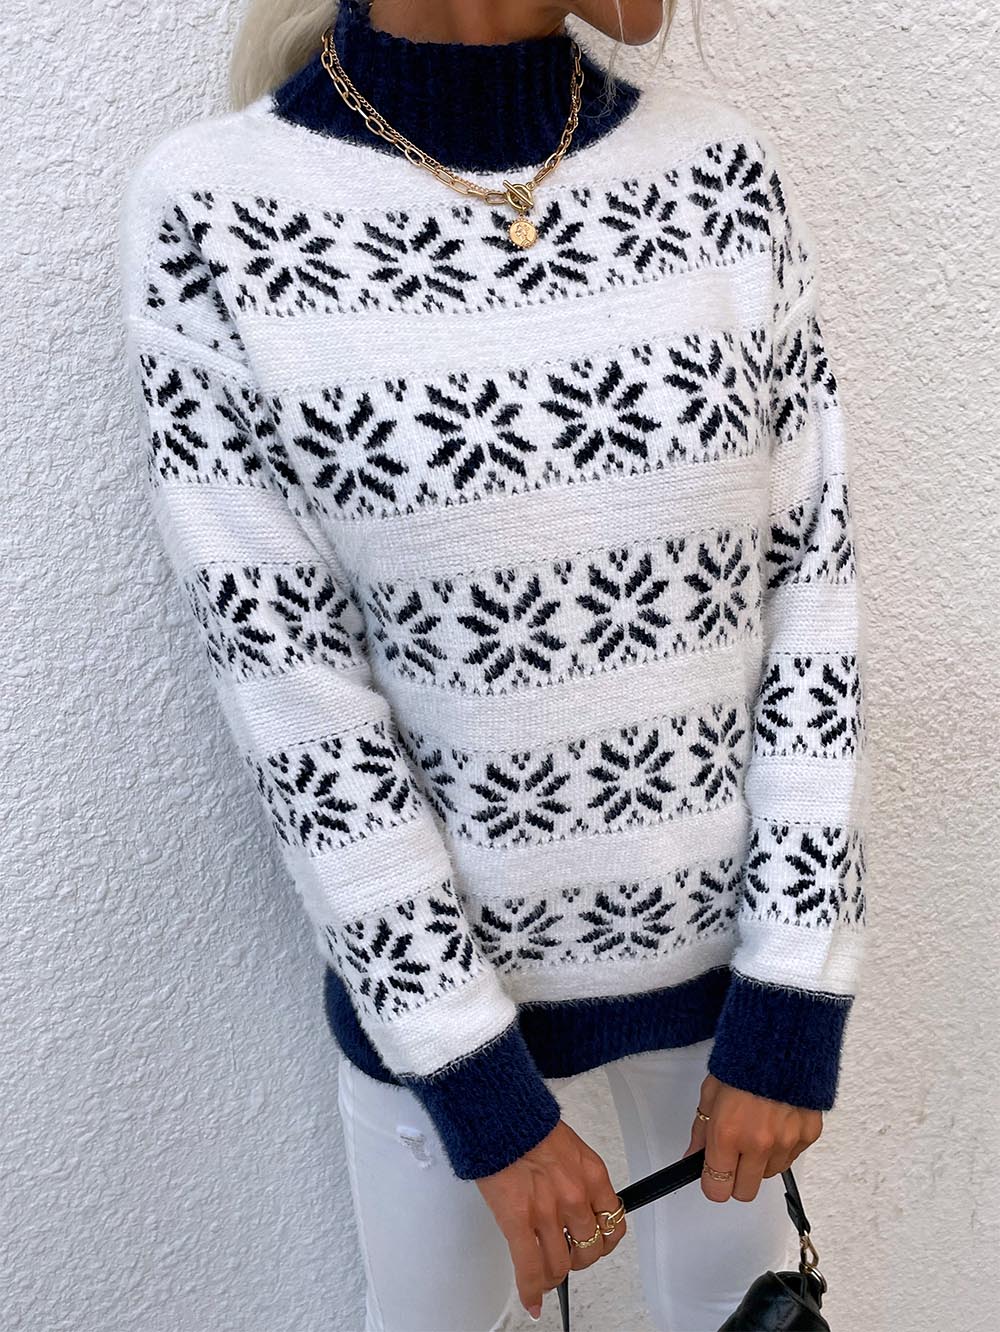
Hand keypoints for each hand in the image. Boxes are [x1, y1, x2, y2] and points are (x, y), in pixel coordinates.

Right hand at [475, 1119, 626, 1321]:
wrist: (498, 1113)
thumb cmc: (528, 1124)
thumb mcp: (570, 1147)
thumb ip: (577, 1178)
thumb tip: (577, 1204)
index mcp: (592, 1175)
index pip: (613, 1225)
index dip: (603, 1242)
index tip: (595, 1244)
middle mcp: (574, 1196)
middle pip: (588, 1251)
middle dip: (577, 1260)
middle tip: (566, 1257)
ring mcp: (547, 1212)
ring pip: (559, 1266)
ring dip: (552, 1275)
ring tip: (544, 1274)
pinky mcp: (517, 1221)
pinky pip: (529, 1269)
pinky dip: (531, 1290)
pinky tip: (531, 1299)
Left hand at [684, 1074, 821, 1202]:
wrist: (781, 1039)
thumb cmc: (743, 1061)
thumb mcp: (710, 1093)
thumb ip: (700, 1132)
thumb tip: (692, 1157)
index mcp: (728, 1134)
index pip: (717, 1188)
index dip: (712, 1182)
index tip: (712, 1173)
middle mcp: (758, 1144)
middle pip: (744, 1192)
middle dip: (736, 1179)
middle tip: (733, 1155)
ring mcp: (786, 1142)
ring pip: (768, 1175)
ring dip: (760, 1161)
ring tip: (756, 1128)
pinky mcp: (808, 1136)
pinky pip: (790, 1158)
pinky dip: (782, 1148)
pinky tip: (775, 1123)